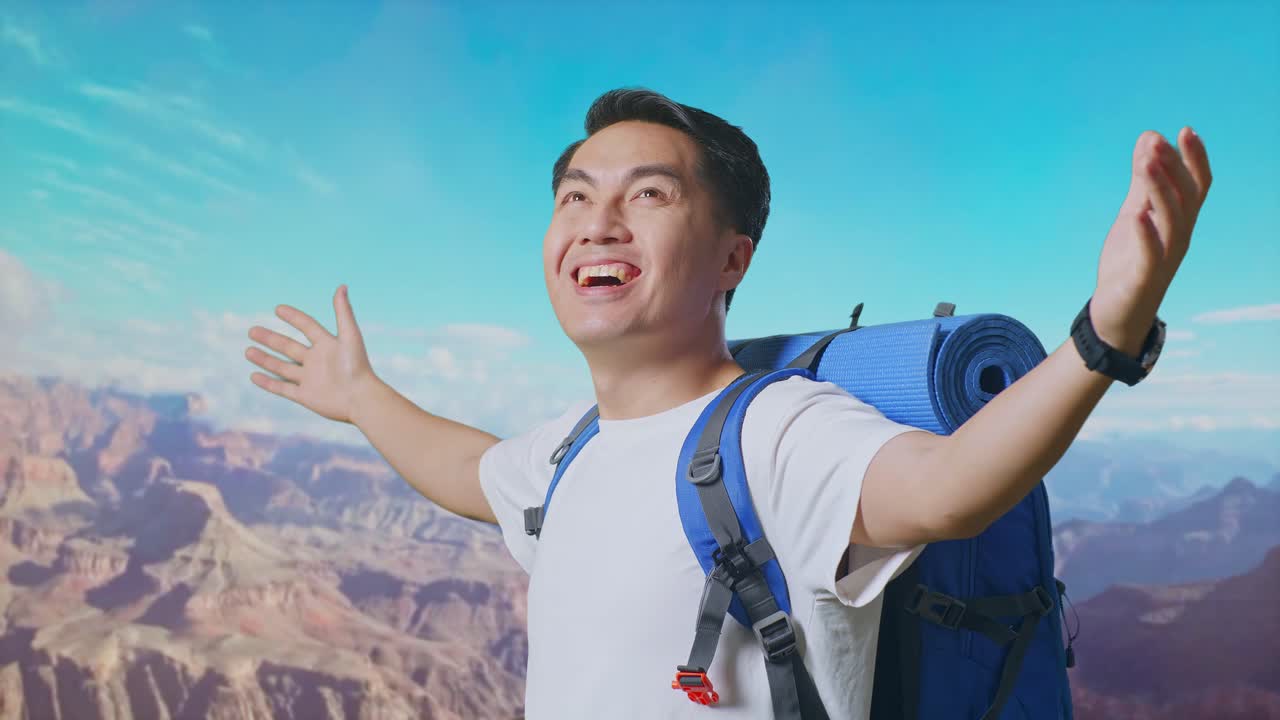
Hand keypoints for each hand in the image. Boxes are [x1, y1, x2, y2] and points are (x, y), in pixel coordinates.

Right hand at [245, 284, 377, 424]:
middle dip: (270, 339)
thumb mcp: (350, 335)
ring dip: (265, 359)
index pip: (307, 326)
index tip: (278, 308)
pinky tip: (253, 376)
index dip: (294, 317)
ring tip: (248, 351)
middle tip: (252, 330)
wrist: (361, 399)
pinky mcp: (305, 396)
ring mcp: (310, 379)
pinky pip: (283, 388)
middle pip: (289, 347)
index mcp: (328, 345)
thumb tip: (342, 286)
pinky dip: (268, 383)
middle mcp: (317, 361)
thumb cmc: (358, 366)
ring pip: (282, 367)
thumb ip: (344, 312)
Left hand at [1091, 128, 1211, 354]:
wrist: (1116, 312)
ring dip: (1160, 188)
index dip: (1195, 158)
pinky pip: (1151, 254)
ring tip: (1147, 163)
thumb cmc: (1129, 261)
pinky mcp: (1145, 277)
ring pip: (1171, 219)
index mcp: (1179, 220)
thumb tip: (1149, 137)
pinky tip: (1137, 214)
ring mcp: (1165, 257)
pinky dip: (1146, 233)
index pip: (1197, 185)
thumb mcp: (1134, 213)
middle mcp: (1179, 236)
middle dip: (1173, 166)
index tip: (1185, 130)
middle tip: (1157, 141)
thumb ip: (1142, 181)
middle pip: (1186, 196)